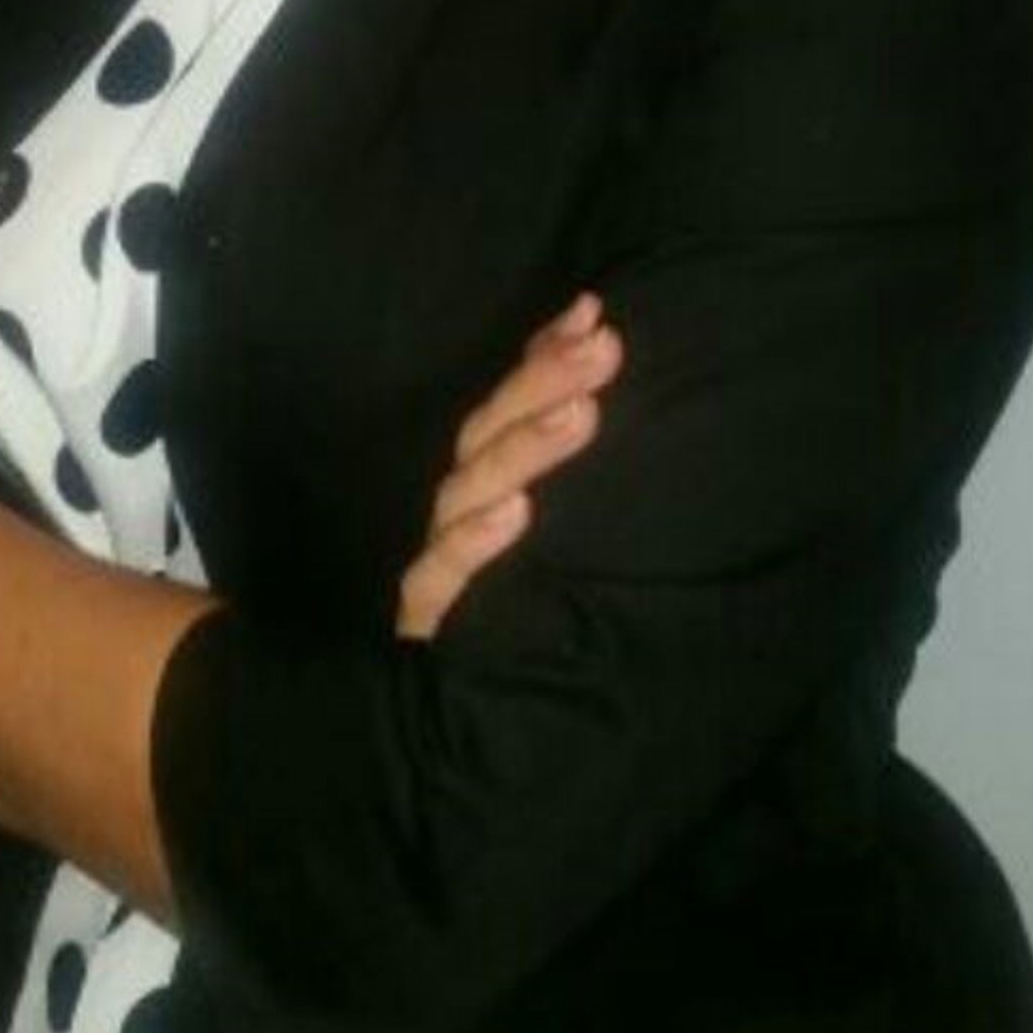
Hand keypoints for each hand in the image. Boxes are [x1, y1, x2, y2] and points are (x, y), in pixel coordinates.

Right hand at [396, 292, 621, 640]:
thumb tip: (596, 331)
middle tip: (603, 350)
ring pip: (468, 493)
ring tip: (580, 414)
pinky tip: (516, 514)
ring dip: (524, 449)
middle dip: (543, 385)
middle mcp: (460, 511)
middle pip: (489, 434)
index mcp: (488, 481)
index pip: (509, 404)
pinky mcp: (429, 619)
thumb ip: (563, 434)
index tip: (594, 314)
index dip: (545, 357)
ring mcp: (441, 564)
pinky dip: (474, 543)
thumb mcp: (552, 521)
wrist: (472, 718)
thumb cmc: (525, 607)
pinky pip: (438, 578)